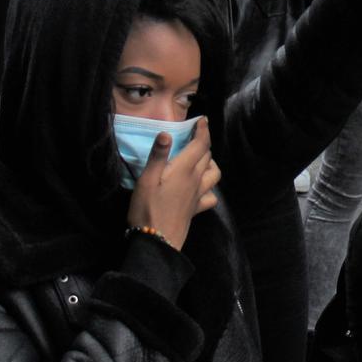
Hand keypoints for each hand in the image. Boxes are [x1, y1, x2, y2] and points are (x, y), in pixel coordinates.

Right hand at [125, 119, 220, 250]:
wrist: (157, 241)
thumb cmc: (147, 209)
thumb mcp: (146, 180)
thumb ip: (157, 156)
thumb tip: (166, 133)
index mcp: (185, 170)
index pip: (200, 144)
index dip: (203, 130)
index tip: (202, 120)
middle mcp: (196, 180)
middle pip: (207, 156)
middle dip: (203, 143)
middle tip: (193, 137)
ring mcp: (198, 195)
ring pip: (214, 174)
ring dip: (210, 163)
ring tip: (200, 159)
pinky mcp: (197, 209)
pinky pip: (211, 196)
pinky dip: (210, 188)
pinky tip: (201, 188)